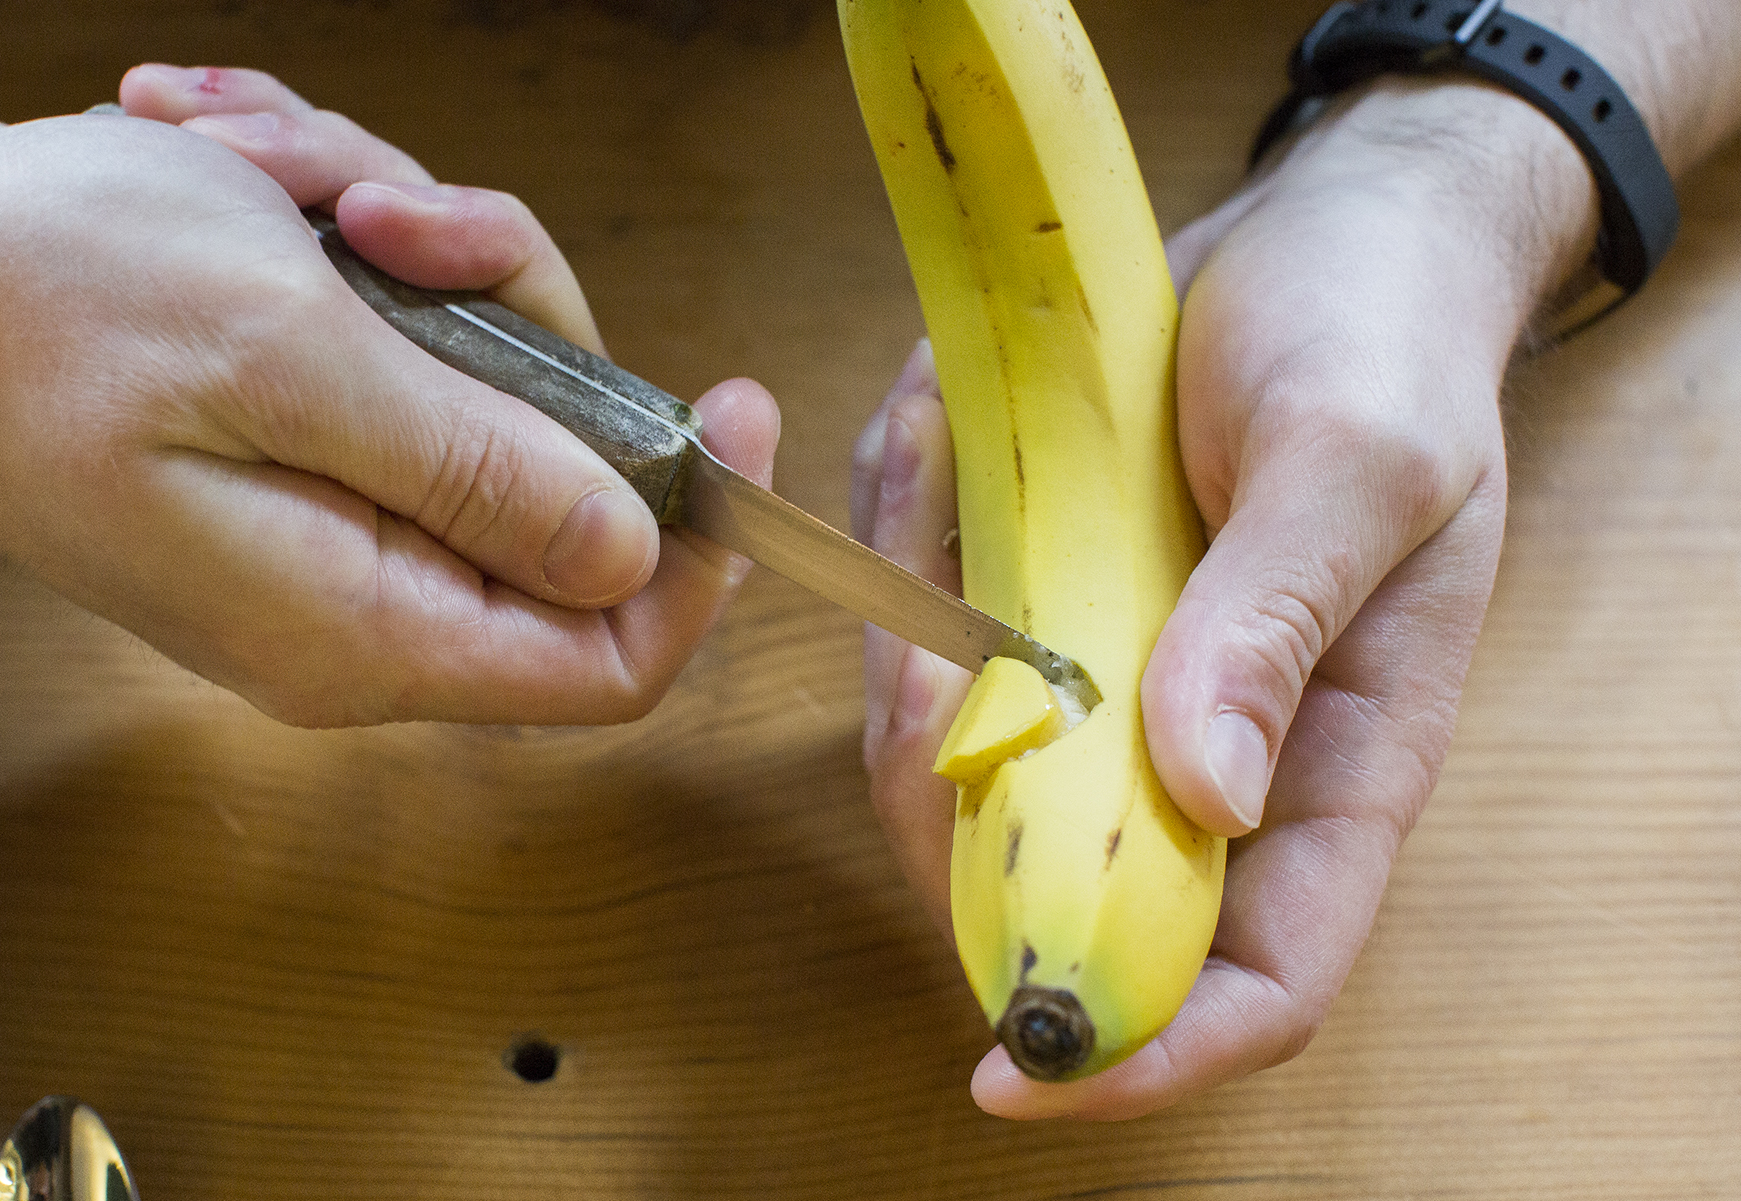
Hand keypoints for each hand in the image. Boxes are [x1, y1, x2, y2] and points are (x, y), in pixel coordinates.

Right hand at [0, 62, 778, 725]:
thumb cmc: (42, 297)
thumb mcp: (287, 355)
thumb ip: (475, 467)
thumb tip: (631, 548)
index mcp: (360, 625)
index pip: (606, 665)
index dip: (696, 558)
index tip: (731, 405)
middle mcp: (358, 601)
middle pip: (561, 491)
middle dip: (509, 316)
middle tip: (398, 212)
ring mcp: (333, 524)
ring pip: (492, 395)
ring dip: (419, 256)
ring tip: (282, 176)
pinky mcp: (311, 453)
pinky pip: (413, 356)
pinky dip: (362, 251)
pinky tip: (261, 183)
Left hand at [854, 78, 1596, 1118]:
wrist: (1329, 239)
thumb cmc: (1378, 343)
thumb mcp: (1356, 460)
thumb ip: (1281, 621)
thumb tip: (1208, 793)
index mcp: (1337, 760)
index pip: (1261, 975)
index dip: (1151, 1048)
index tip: (1018, 1067)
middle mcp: (1218, 755)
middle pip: (1065, 891)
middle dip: (957, 813)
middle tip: (916, 666)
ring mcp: (1120, 689)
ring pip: (968, 771)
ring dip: (910, 657)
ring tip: (934, 471)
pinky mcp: (1050, 615)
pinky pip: (936, 643)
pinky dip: (903, 552)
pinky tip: (933, 431)